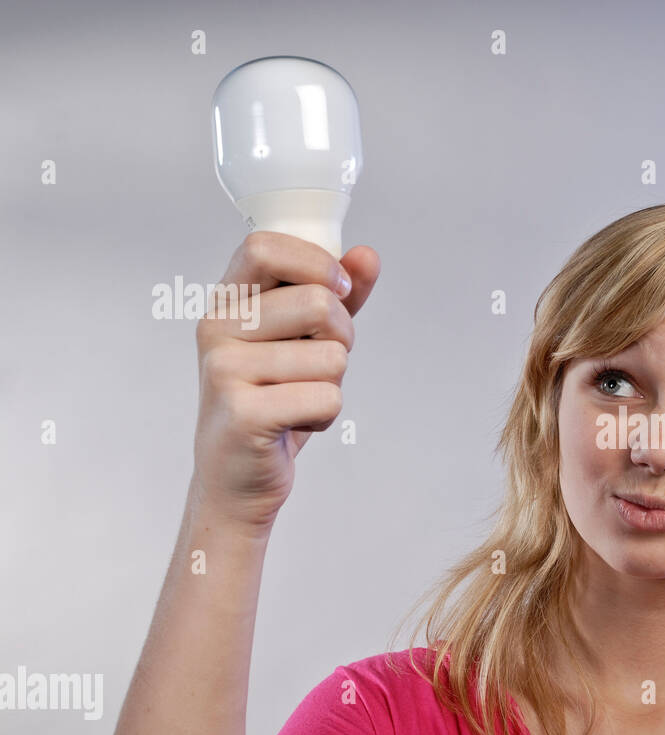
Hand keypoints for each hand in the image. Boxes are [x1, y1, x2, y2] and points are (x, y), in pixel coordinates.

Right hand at [192, 232, 380, 531]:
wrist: (236, 475)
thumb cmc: (271, 401)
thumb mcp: (303, 341)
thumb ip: (336, 297)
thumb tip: (366, 256)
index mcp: (227, 302)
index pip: (265, 247)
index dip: (317, 263)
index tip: (339, 290)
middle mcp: (216, 330)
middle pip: (317, 303)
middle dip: (343, 337)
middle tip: (322, 364)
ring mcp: (224, 371)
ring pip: (331, 357)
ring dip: (333, 383)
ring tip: (299, 399)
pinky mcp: (243, 414)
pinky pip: (327, 397)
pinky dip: (327, 415)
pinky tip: (296, 423)